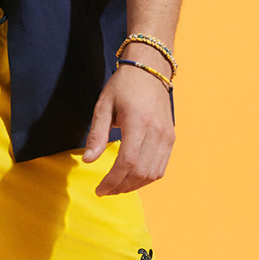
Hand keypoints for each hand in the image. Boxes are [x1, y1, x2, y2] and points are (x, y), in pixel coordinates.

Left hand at [80, 45, 174, 195]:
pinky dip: (146, 178)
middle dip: (121, 186)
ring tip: (116, 186)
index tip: (100, 189)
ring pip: (152, 173)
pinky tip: (132, 178)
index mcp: (138, 121)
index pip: (128, 161)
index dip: (113, 180)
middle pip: (140, 171)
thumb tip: (88, 160)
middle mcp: (156, 131)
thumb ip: (97, 134)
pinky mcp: (171, 138)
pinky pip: (161, 167)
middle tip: (105, 190)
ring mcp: (167, 136)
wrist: (150, 69)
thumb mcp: (104, 104)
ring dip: (134, 185)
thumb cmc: (124, 85)